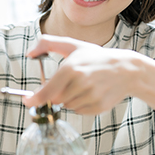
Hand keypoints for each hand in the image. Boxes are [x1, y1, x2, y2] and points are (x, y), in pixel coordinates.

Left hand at [23, 34, 144, 114]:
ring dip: (68, 99)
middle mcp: (81, 84)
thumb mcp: (72, 45)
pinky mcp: (99, 107)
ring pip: (67, 106)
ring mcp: (91, 96)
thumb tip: (29, 53)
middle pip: (55, 100)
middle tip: (66, 83)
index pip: (47, 92)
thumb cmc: (95, 57)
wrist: (126, 69)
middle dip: (56, 94)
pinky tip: (89, 92)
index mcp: (71, 69)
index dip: (35, 99)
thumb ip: (47, 43)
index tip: (28, 101)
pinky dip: (79, 104)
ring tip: (82, 85)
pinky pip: (79, 111)